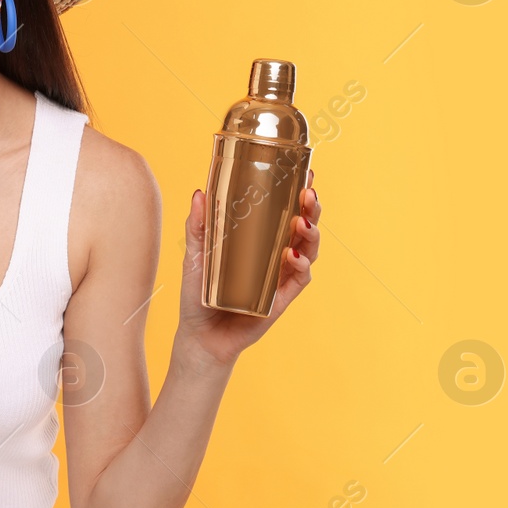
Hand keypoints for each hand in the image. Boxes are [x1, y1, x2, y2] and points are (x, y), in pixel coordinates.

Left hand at [177, 168, 319, 367]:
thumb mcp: (196, 254)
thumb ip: (198, 226)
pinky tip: (293, 256)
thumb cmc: (199, 293)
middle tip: (308, 193)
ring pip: (308, 250)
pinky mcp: (281, 298)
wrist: (199, 335)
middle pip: (304, 226)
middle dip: (312, 208)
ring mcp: (281, 276)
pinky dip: (300, 266)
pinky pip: (299, 279)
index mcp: (260, 239)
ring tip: (302, 222)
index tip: (305, 172)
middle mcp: (276, 255)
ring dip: (310, 234)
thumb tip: (200, 192)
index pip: (286, 210)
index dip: (299, 192)